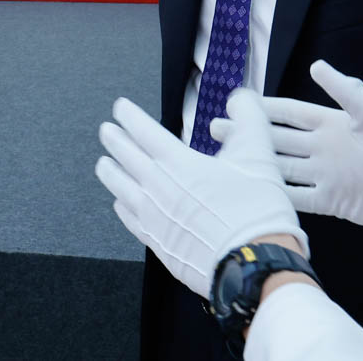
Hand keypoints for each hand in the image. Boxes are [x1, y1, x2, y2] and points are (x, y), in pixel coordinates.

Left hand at [96, 90, 302, 298]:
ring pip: (121, 188)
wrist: (255, 264)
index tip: (120, 108)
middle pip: (127, 157)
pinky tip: (121, 205)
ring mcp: (155, 218)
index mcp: (178, 163)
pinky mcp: (159, 244)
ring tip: (102, 164)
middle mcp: (159, 188)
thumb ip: (248, 120)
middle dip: (115, 140)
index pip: (145, 131)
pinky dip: (122, 208)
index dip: (130, 116)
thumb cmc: (257, 211)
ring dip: (110, 173)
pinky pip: (131, 221)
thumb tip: (242, 98)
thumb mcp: (259, 155)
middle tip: (106, 131)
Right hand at [230, 60, 362, 248]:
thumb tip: (318, 66)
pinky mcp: (339, 203)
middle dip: (248, 134)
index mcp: (338, 122)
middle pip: (279, 140)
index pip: (292, 112)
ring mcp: (331, 176)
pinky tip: (257, 193)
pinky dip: (280, 196)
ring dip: (256, 164)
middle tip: (215, 128)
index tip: (238, 101)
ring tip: (226, 160)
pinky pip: (302, 199)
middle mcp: (329, 148)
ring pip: (284, 168)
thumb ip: (351, 93)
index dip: (265, 107)